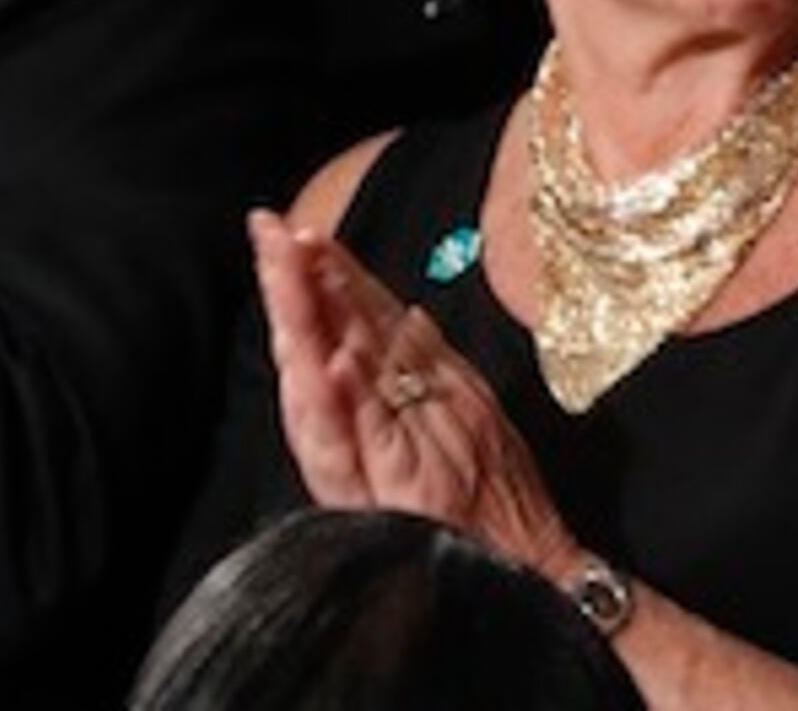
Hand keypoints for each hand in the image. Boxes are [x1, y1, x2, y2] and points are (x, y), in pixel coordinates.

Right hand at [251, 210, 582, 577]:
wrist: (526, 568)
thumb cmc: (483, 502)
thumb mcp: (457, 417)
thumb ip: (420, 367)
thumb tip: (400, 309)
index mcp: (383, 413)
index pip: (340, 332)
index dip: (315, 281)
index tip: (293, 228)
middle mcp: (367, 440)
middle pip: (317, 355)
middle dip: (291, 294)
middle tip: (271, 235)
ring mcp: (379, 469)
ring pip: (323, 395)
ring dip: (306, 331)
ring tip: (287, 272)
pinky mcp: (399, 499)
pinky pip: (356, 451)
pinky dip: (339, 408)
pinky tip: (327, 364)